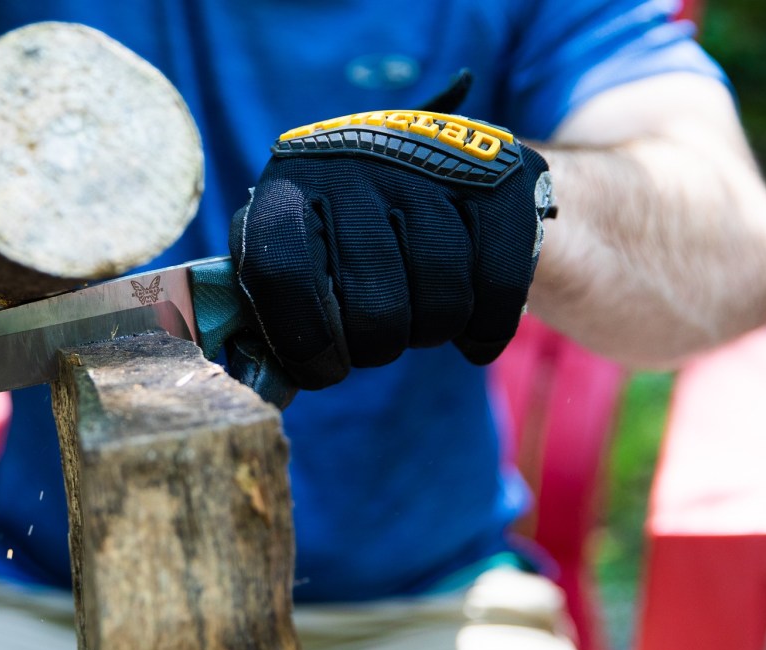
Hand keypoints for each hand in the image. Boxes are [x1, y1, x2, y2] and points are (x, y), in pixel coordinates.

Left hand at [230, 110, 552, 389]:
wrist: (431, 154)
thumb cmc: (346, 223)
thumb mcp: (295, 242)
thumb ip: (276, 301)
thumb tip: (266, 379)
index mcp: (290, 183)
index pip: (281, 274)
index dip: (302, 344)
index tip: (324, 370)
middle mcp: (357, 162)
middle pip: (373, 305)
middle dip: (376, 347)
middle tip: (376, 342)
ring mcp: (432, 166)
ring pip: (441, 300)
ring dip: (431, 334)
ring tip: (420, 324)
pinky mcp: (499, 180)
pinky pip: (499, 287)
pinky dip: (486, 329)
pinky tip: (472, 338)